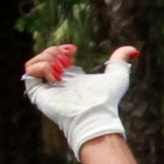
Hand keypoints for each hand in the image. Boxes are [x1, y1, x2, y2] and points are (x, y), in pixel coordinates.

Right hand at [22, 43, 136, 157]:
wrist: (95, 114)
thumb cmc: (106, 100)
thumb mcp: (118, 75)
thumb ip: (122, 60)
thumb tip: (134, 50)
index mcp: (70, 77)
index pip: (56, 56)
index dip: (61, 48)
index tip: (74, 50)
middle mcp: (56, 82)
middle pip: (44, 55)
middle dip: (55, 51)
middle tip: (69, 61)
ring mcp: (46, 87)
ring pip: (34, 62)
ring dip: (47, 58)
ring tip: (62, 69)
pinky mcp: (38, 93)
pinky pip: (29, 71)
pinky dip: (42, 67)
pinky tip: (56, 77)